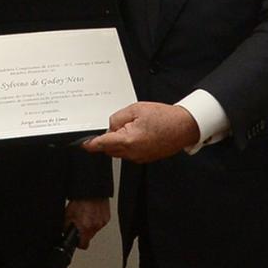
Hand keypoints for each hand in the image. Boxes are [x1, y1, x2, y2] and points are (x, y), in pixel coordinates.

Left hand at [63, 198, 109, 248]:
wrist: (91, 189)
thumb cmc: (80, 199)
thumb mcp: (67, 214)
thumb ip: (67, 227)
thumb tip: (65, 233)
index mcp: (85, 227)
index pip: (83, 245)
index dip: (79, 244)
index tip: (77, 240)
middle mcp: (95, 226)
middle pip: (89, 237)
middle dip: (84, 232)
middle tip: (80, 223)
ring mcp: (102, 222)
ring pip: (95, 230)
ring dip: (90, 225)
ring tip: (86, 215)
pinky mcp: (107, 217)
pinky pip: (100, 223)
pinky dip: (96, 220)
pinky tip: (92, 212)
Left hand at [82, 102, 199, 162]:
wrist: (183, 127)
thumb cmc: (164, 117)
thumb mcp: (136, 109)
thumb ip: (118, 118)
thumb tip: (110, 126)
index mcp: (128, 140)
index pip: (102, 144)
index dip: (91, 144)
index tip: (83, 145)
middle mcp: (133, 153)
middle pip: (109, 149)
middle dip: (109, 138)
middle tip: (121, 124)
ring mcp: (139, 157)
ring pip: (119, 152)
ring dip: (119, 142)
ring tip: (134, 127)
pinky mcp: (145, 158)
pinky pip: (129, 153)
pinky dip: (129, 145)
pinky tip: (139, 133)